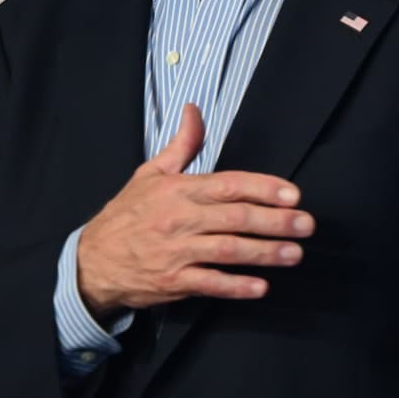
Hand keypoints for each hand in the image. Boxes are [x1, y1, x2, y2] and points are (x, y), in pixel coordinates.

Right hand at [76, 104, 313, 317]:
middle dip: (276, 221)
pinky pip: (210, 283)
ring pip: (229, 250)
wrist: (92, 260)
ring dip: (265, 253)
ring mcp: (177, 252)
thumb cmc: (126, 214)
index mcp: (178, 190)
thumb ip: (181, 144)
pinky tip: (260, 286)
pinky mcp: (174, 281)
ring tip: (294, 254)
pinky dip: (236, 286)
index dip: (263, 188)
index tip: (292, 194)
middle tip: (306, 224)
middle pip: (236, 217)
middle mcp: (180, 219)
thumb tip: (194, 110)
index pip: (229, 184)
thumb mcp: (150, 173)